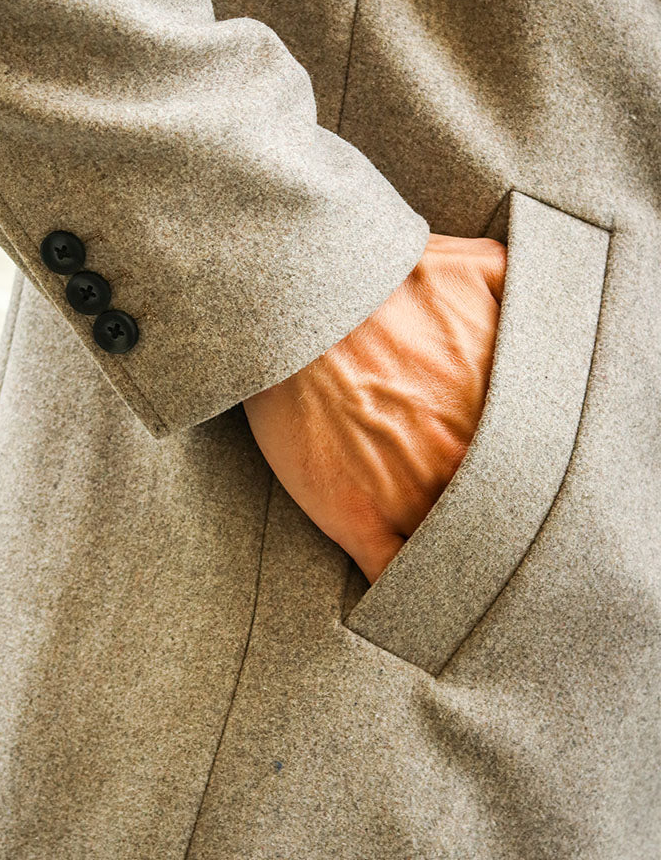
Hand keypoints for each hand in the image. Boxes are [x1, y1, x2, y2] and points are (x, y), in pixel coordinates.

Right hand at [242, 234, 506, 583]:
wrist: (298, 301)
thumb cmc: (379, 280)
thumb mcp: (474, 266)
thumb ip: (526, 292)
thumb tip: (561, 307)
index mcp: (497, 411)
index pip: (539, 470)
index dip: (532, 477)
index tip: (525, 477)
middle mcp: (460, 462)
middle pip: (498, 514)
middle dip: (499, 516)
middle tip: (487, 513)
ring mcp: (408, 497)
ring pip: (455, 550)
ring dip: (459, 554)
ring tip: (458, 554)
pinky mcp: (355, 518)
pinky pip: (395, 577)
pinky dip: (408, 591)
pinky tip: (414, 593)